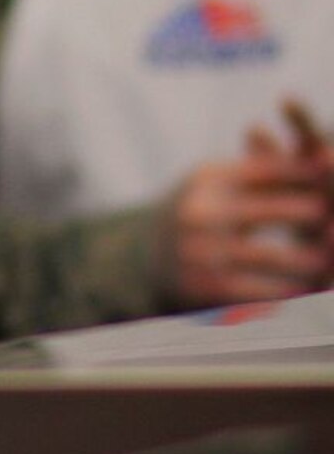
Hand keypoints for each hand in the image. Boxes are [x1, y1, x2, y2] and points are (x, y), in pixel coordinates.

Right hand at [165, 101, 333, 307]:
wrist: (139, 258)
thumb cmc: (197, 213)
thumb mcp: (215, 182)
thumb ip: (262, 170)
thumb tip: (318, 162)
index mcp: (206, 179)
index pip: (270, 170)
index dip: (309, 175)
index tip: (333, 175)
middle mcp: (200, 212)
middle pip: (275, 210)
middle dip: (314, 214)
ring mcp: (201, 251)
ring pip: (277, 257)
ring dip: (313, 259)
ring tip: (328, 258)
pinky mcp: (207, 287)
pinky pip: (263, 291)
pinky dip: (292, 290)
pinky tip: (307, 286)